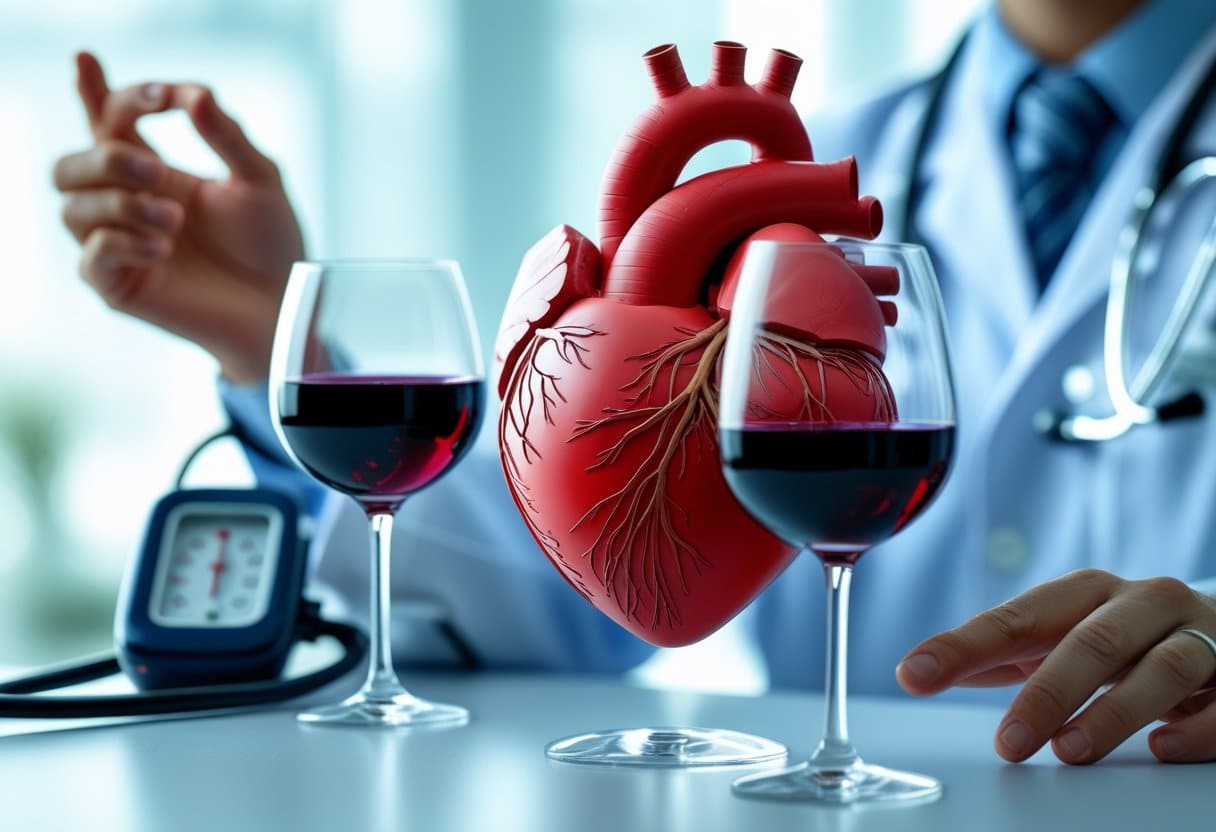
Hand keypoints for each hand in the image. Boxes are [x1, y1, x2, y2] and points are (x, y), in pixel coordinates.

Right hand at [53, 52, 304, 383]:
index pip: (104, 121)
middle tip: (158, 168)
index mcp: (152, 171)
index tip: (127, 81)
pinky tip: (163, 248)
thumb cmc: (270, 244)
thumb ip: (226, 135)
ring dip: (122, 204)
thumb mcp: (259, 180)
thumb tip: (196, 93)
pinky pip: (91, 258)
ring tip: (175, 220)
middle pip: (70, 165)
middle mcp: (125, 205)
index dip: (94, 90)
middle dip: (107, 156)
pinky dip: (122, 244)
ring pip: (73, 208)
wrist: (284, 305)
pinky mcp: (121, 287)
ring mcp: (118, 247)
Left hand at [896, 568, 1215, 763]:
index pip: (1015, 618)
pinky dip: (1194, 727)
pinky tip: (1161, 749)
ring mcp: (1199, 636)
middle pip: (1093, 641)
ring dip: (1115, 711)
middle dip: (1047, 692)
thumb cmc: (1126, 636)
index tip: (914, 674)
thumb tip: (924, 668)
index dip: (962, 646)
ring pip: (1162, 667)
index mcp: (1087, 593)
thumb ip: (1000, 654)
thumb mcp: (1061, 635)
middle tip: (1009, 742)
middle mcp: (1143, 604)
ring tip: (1071, 750)